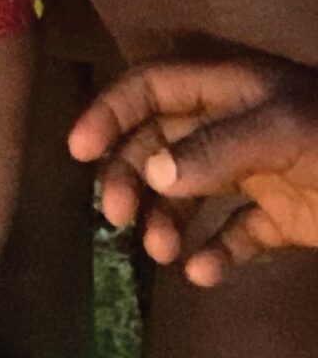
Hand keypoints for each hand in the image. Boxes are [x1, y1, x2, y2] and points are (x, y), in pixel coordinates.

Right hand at [71, 55, 317, 283]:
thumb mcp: (281, 132)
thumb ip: (218, 149)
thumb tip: (157, 173)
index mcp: (228, 87)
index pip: (151, 88)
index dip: (111, 113)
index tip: (77, 151)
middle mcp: (232, 125)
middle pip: (160, 144)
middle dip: (133, 178)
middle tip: (118, 219)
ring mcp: (256, 172)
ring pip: (190, 192)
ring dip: (168, 221)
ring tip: (164, 253)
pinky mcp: (282, 217)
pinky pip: (235, 234)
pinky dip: (215, 253)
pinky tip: (204, 273)